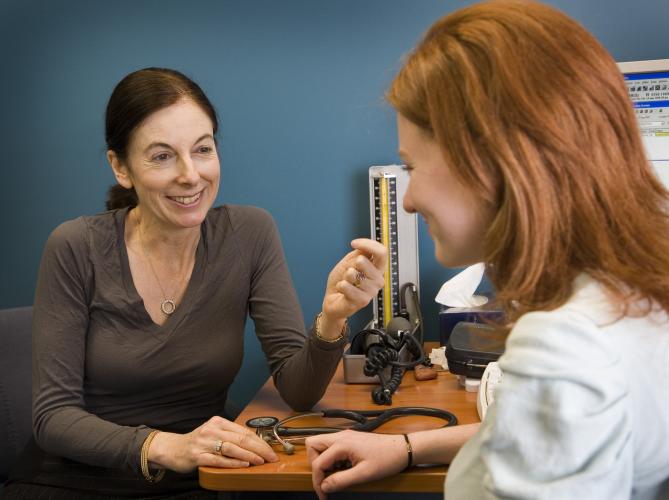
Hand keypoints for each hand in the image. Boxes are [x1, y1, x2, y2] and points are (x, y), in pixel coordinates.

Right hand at [150, 415, 277, 472]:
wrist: (172, 448)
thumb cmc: (197, 442)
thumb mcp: (214, 433)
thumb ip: (231, 436)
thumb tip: (256, 444)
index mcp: (218, 422)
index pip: (244, 431)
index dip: (260, 441)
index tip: (271, 449)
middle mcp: (212, 429)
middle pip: (241, 438)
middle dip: (259, 448)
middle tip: (271, 456)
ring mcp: (204, 442)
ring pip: (232, 448)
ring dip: (249, 455)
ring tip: (261, 461)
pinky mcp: (197, 456)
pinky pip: (219, 459)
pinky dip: (233, 462)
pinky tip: (244, 464)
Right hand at [306, 430, 406, 499]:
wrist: (402, 449)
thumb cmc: (386, 460)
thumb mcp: (364, 474)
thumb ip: (341, 480)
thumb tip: (324, 487)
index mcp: (342, 444)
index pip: (318, 462)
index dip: (317, 481)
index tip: (323, 495)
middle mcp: (340, 436)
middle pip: (313, 445)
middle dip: (314, 465)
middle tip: (326, 480)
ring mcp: (345, 436)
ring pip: (321, 444)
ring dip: (322, 461)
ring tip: (335, 475)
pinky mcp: (350, 439)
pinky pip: (332, 446)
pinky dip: (331, 458)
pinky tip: (343, 468)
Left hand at [320, 239, 386, 330]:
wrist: (333, 300)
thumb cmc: (342, 282)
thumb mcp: (349, 263)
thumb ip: (359, 253)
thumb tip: (365, 246)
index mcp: (377, 269)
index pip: (381, 252)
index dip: (367, 244)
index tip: (354, 243)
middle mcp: (377, 280)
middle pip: (365, 261)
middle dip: (351, 264)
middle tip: (349, 273)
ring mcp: (371, 291)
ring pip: (352, 274)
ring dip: (344, 277)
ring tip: (346, 283)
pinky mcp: (362, 301)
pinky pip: (347, 286)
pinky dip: (340, 286)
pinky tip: (343, 291)